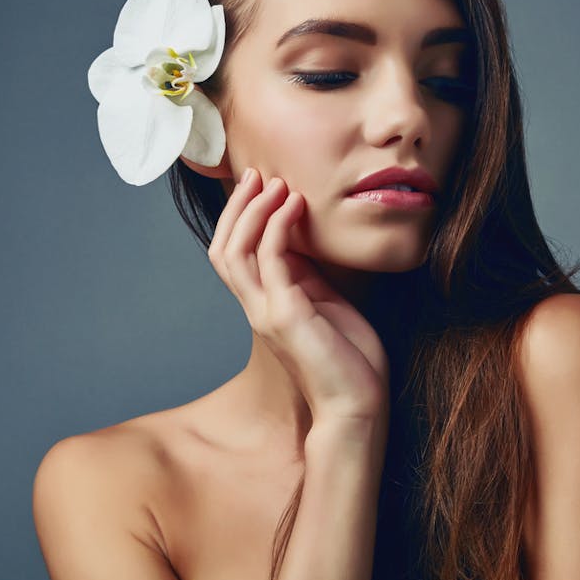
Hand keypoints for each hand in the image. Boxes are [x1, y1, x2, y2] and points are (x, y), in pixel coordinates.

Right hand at [209, 168, 389, 425]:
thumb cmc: (348, 359)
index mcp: (263, 305)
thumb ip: (306, 274)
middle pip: (222, 248)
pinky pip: (270, 260)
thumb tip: (300, 236)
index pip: (232, 254)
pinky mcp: (286, 316)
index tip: (260, 183)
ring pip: (235, 252)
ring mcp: (266, 312)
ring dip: (253, 211)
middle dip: (237, 207)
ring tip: (275, 183)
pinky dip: (278, 227)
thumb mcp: (324, 303)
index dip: (239, 217)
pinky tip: (295, 206)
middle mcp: (256, 308)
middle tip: (257, 173)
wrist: (357, 405)